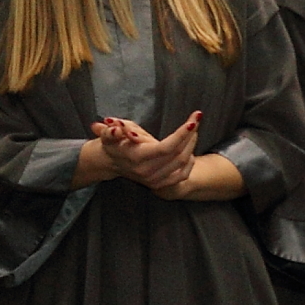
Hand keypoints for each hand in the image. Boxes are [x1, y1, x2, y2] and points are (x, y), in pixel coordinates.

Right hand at [85, 112, 201, 194]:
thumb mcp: (108, 133)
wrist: (111, 162)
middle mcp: (146, 171)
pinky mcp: (160, 184)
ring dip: (191, 145)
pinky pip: (183, 174)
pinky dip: (190, 161)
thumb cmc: (115, 142)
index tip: (193, 121)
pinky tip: (189, 149)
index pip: (165, 148)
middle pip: (178, 154)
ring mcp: (154, 180)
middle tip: (195, 120)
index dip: (181, 135)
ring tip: (192, 130)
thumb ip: (111, 131)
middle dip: (189, 135)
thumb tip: (115, 128)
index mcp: (135, 157)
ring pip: (182, 162)